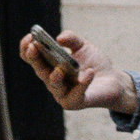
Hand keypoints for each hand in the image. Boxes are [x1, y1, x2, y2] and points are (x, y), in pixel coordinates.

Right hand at [19, 26, 135, 114]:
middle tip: (34, 47)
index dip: (26, 48)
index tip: (30, 37)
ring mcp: (62, 92)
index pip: (32, 58)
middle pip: (38, 70)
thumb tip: (59, 38)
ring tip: (60, 69)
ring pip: (53, 85)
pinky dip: (82, 84)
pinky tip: (89, 73)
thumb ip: (72, 39)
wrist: (113, 80)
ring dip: (55, 77)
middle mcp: (51, 79)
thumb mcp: (83, 46)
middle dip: (35, 59)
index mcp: (49, 65)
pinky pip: (75, 96)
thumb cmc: (94, 63)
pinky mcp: (75, 102)